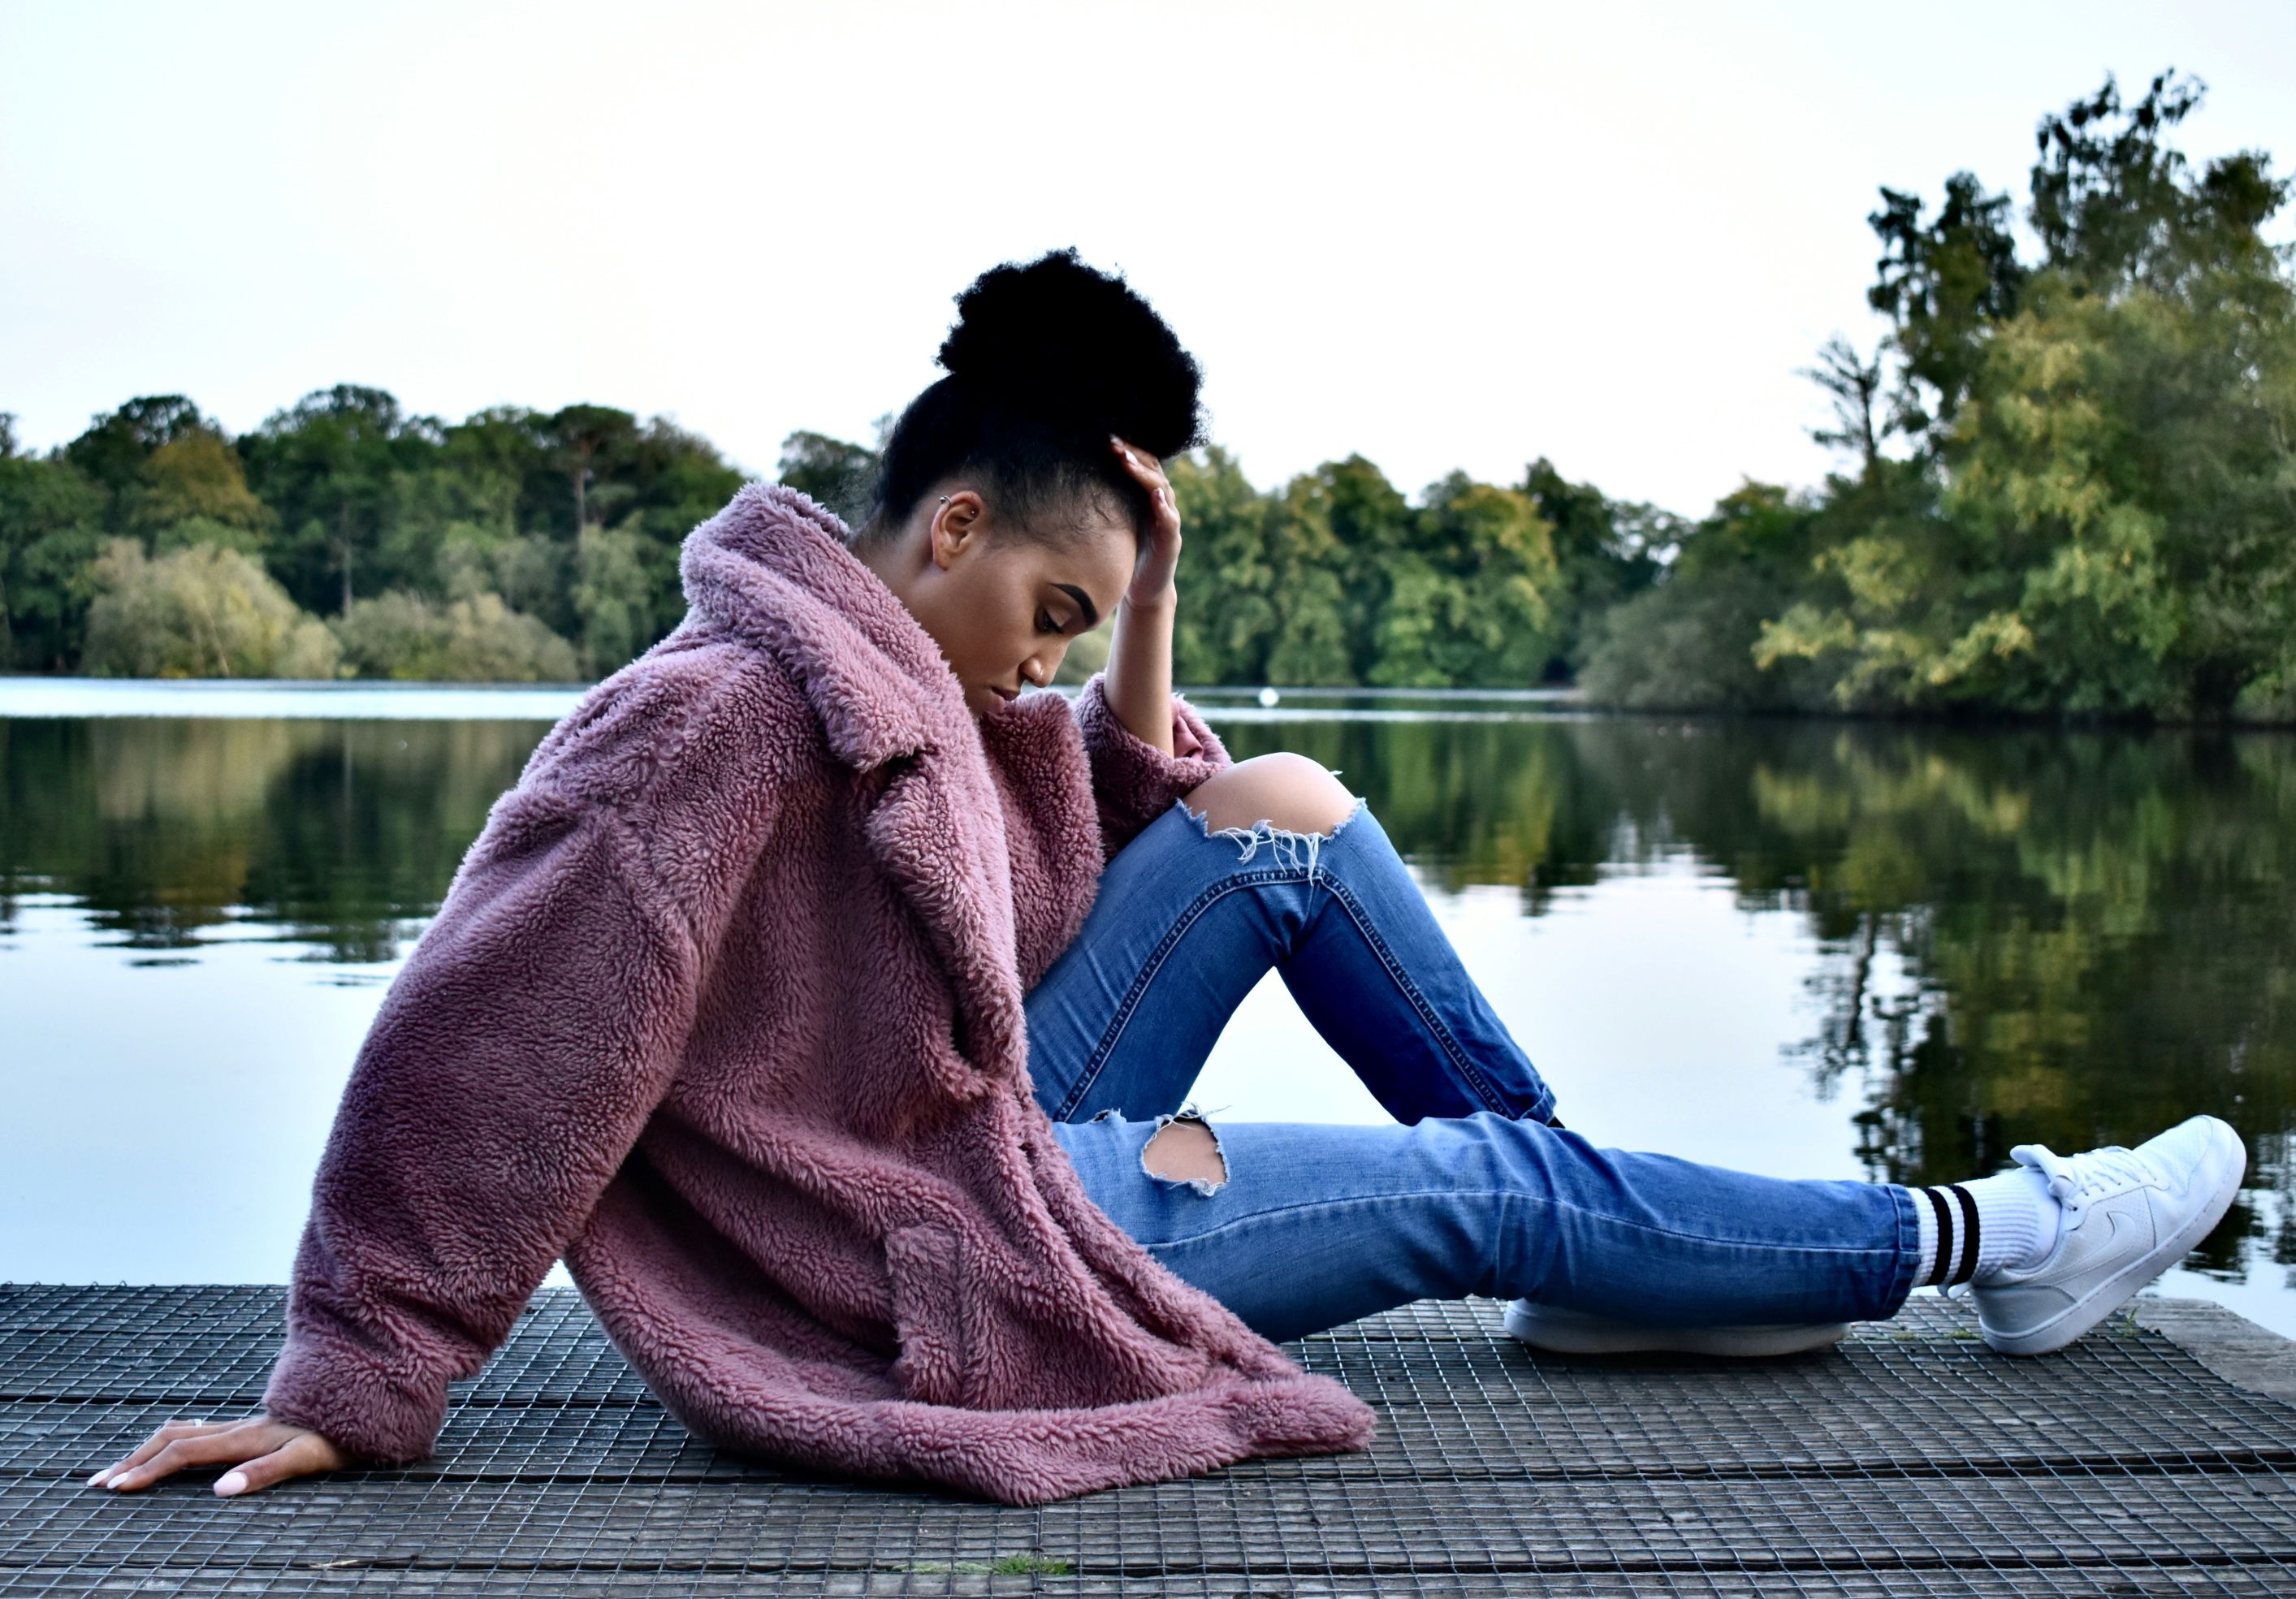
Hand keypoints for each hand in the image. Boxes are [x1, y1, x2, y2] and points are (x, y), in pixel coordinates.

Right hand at [90, 1414, 344, 1497]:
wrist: (370, 1400)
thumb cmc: (342, 1437)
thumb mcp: (310, 1457)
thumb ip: (268, 1471)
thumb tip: (222, 1490)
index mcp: (247, 1437)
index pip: (184, 1452)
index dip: (147, 1470)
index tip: (114, 1488)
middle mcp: (241, 1427)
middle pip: (173, 1439)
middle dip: (133, 1460)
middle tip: (97, 1483)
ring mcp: (247, 1425)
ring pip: (185, 1431)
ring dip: (149, 1450)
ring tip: (121, 1469)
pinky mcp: (256, 1426)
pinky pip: (203, 1431)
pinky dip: (173, 1442)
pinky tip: (172, 1449)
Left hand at [1111, 435, 1180, 607]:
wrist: (1144, 589)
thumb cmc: (1126, 552)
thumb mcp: (1113, 522)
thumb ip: (1104, 501)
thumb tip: (1070, 479)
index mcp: (1147, 497)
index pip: (1143, 465)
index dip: (1128, 450)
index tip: (1107, 439)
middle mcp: (1161, 504)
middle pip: (1153, 471)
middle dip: (1134, 455)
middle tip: (1114, 443)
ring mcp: (1168, 522)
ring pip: (1162, 490)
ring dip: (1145, 474)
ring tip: (1128, 461)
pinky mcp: (1171, 543)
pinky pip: (1169, 521)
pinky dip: (1163, 507)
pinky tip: (1154, 496)